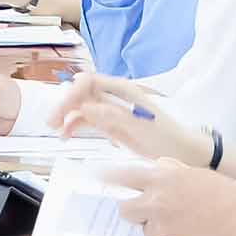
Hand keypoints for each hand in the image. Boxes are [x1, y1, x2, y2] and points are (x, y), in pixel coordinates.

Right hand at [50, 73, 210, 163]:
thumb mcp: (140, 128)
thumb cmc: (166, 137)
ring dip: (66, 116)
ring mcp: (111, 109)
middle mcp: (114, 95)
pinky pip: (86, 119)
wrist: (184, 153)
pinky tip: (67, 136)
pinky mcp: (110, 122)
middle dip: (64, 105)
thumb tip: (85, 106)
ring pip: (80, 106)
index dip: (71, 93)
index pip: (88, 82)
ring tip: (56, 131)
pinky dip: (74, 126)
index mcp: (123, 90)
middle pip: (80, 92)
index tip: (61, 111)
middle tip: (51, 123)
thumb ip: (112, 116)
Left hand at [105, 161, 235, 235]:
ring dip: (158, 229)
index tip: (96, 178)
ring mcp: (164, 227)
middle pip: (125, 209)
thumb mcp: (193, 174)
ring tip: (186, 224)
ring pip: (146, 230)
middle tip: (150, 211)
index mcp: (162, 178)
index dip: (108, 178)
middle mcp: (157, 201)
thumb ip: (167, 174)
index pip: (121, 176)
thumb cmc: (226, 196)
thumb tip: (147, 174)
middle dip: (134, 211)